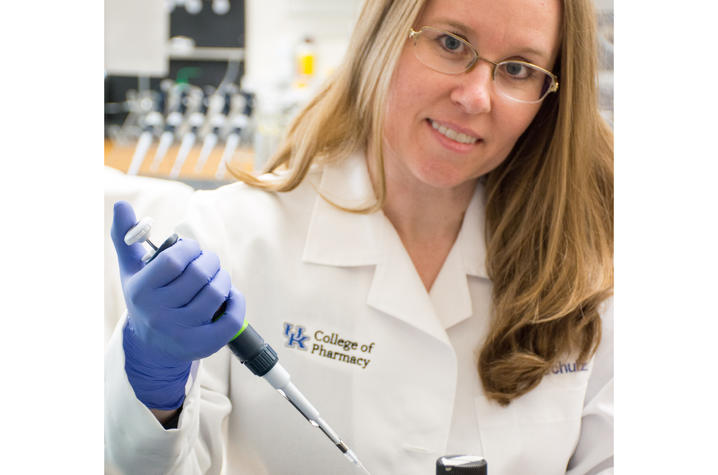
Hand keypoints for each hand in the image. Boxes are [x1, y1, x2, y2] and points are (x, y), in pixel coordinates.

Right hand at [110, 201, 244, 409]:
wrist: (151, 346)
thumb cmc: (147, 297)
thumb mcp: (132, 269)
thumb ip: (126, 236)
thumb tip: (122, 204)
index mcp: (140, 291)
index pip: (173, 261)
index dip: (190, 249)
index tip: (192, 249)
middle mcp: (157, 314)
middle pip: (199, 276)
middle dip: (210, 261)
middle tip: (209, 262)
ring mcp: (179, 333)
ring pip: (216, 294)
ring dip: (223, 279)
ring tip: (217, 278)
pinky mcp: (201, 347)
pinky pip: (231, 320)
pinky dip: (237, 302)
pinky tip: (230, 296)